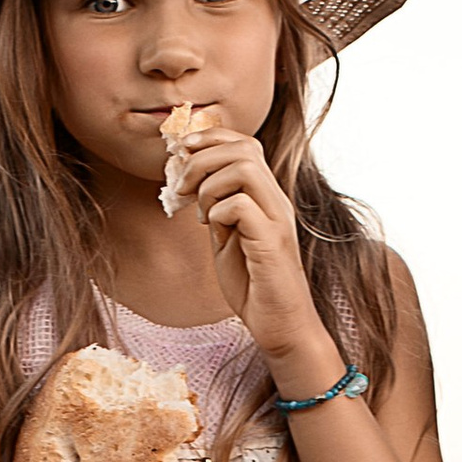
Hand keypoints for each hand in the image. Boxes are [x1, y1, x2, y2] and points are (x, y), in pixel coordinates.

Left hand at [169, 120, 328, 369]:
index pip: (245, 143)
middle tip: (182, 187)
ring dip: (209, 186)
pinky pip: (241, 205)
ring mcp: (276, 219)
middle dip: (202, 160)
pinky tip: (215, 234)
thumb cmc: (253, 283)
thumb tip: (189, 181)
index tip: (182, 151)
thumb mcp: (226, 236)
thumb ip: (215, 207)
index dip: (211, 138)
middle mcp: (276, 200)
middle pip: (244, 148)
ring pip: (244, 169)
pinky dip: (218, 213)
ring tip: (200, 214)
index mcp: (265, 196)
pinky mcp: (271, 242)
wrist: (280, 323)